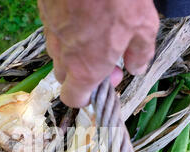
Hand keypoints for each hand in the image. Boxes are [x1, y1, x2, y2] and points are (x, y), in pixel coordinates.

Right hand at [38, 0, 158, 107]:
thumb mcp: (143, 26)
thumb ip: (140, 54)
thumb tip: (136, 68)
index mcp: (86, 68)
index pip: (73, 99)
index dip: (87, 97)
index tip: (106, 82)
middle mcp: (64, 56)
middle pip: (64, 78)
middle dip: (82, 74)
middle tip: (105, 56)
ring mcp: (51, 34)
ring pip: (59, 54)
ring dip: (74, 52)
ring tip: (95, 33)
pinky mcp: (46, 15)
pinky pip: (55, 32)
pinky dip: (68, 32)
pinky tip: (84, 16)